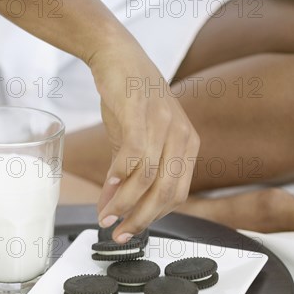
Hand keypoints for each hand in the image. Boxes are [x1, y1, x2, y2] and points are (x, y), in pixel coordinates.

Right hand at [87, 37, 199, 242]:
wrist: (120, 58)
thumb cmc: (131, 100)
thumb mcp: (138, 138)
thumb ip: (130, 172)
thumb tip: (111, 205)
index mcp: (188, 144)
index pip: (178, 194)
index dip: (153, 216)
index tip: (131, 229)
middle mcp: (182, 137)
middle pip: (168, 193)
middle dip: (142, 220)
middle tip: (120, 235)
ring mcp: (164, 126)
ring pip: (149, 180)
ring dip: (125, 204)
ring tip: (106, 218)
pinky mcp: (141, 117)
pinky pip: (133, 158)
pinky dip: (119, 179)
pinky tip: (106, 189)